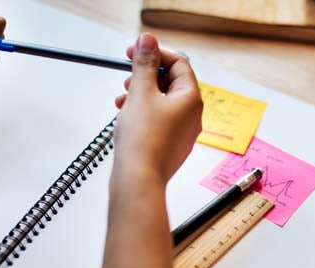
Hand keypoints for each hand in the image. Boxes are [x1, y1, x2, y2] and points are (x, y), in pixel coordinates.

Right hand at [113, 33, 202, 183]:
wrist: (139, 179)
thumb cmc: (143, 141)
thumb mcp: (141, 92)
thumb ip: (144, 64)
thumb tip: (148, 41)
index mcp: (191, 100)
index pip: (179, 64)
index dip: (156, 54)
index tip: (135, 51)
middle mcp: (192, 116)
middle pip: (171, 83)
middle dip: (147, 76)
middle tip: (128, 75)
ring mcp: (182, 133)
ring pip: (162, 102)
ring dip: (141, 94)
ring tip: (123, 99)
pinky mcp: (170, 145)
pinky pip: (159, 121)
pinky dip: (143, 113)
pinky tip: (126, 117)